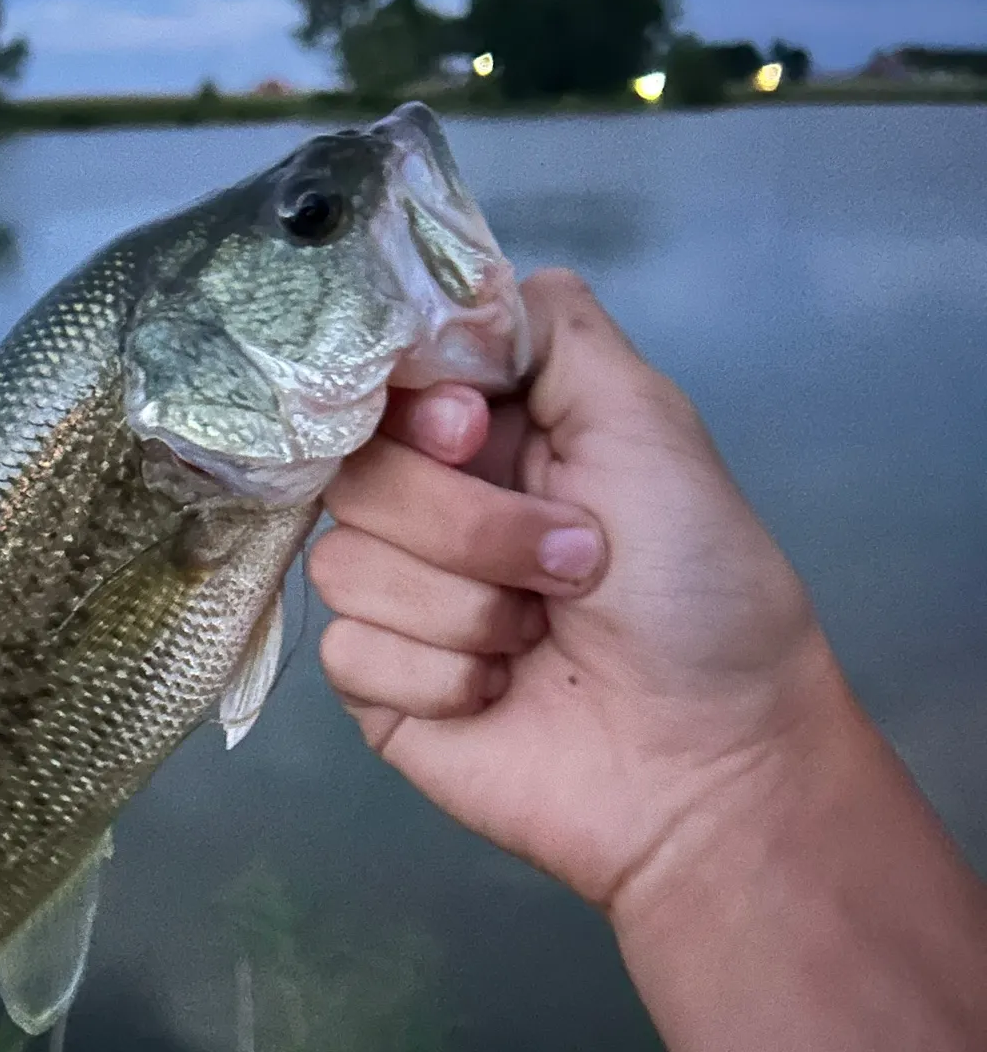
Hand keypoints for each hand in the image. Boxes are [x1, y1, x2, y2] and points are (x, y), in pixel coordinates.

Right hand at [310, 268, 837, 914]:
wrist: (708, 762)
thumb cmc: (696, 583)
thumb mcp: (646, 420)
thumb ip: (552, 329)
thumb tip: (457, 289)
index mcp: (485, 433)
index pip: (381, 379)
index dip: (415, 408)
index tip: (476, 432)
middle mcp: (431, 501)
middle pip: (354, 470)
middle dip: (470, 524)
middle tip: (573, 562)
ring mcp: (397, 593)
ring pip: (344, 562)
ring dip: (467, 606)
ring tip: (542, 636)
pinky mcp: (377, 681)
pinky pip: (349, 648)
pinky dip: (441, 674)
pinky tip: (501, 693)